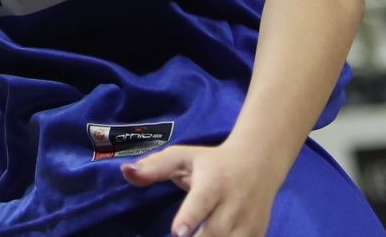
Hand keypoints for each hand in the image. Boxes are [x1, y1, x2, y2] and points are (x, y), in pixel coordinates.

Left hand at [121, 141, 290, 236]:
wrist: (259, 163)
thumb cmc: (212, 162)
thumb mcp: (183, 157)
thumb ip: (155, 166)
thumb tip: (126, 172)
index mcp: (214, 182)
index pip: (202, 202)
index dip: (190, 218)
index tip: (177, 233)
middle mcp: (234, 203)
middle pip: (215, 231)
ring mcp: (249, 222)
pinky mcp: (257, 234)